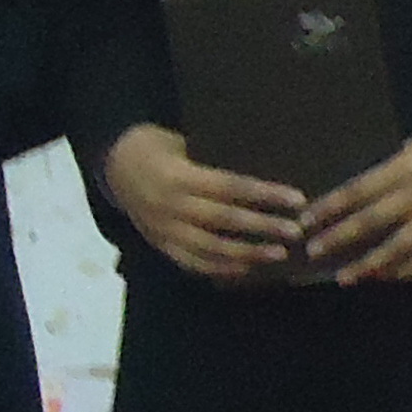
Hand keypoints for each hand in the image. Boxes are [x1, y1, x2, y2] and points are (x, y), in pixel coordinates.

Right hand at [103, 123, 301, 282]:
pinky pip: (193, 263)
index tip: (297, 199)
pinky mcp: (161, 246)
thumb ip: (214, 157)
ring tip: (279, 255)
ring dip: (248, 254)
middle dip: (264, 227)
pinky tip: (248, 269)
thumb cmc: (158, 148)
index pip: (231, 187)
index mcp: (179, 176)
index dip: (265, 194)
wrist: (114, 167)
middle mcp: (171, 206)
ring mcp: (164, 231)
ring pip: (211, 248)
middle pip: (225, 220)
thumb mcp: (182, 142)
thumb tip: (264, 163)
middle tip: (297, 231)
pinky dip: (222, 268)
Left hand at [302, 125, 411, 283]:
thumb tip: (352, 201)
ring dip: (369, 265)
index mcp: (402, 170)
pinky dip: (403, 271)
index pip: (356, 192)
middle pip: (371, 220)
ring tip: (346, 278)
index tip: (305, 220)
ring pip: (397, 247)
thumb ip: (384, 175)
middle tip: (314, 251)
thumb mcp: (410, 151)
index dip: (329, 207)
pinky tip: (385, 278)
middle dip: (339, 238)